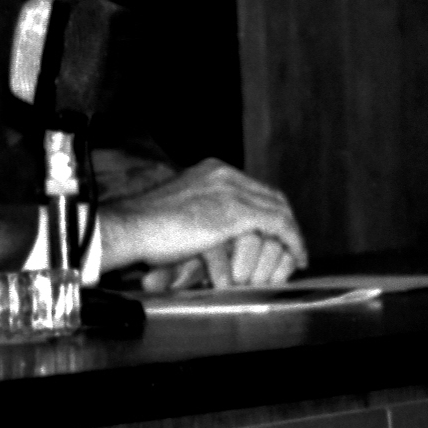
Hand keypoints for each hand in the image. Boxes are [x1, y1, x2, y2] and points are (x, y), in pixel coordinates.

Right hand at [103, 161, 304, 288]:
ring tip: (297, 254)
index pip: (253, 187)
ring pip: (279, 210)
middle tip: (292, 244)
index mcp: (211, 170)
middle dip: (285, 221)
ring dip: (292, 234)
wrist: (130, 227)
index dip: (268, 209)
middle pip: (271, 196)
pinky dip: (292, 241)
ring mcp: (232, 191)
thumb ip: (201, 210)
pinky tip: (295, 257)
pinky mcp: (237, 212)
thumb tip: (211, 228)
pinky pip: (279, 225)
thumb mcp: (179, 208)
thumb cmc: (144, 226)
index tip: (274, 230)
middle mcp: (225, 174)